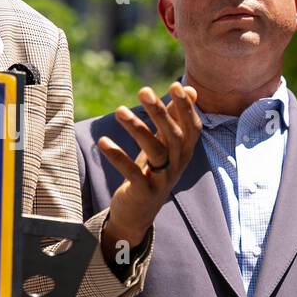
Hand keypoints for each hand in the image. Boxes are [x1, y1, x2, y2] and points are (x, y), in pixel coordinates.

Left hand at [98, 82, 201, 263]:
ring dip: (137, 129)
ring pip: (155, 152)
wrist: (140, 212)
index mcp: (184, 152)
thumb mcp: (166, 145)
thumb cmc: (153, 171)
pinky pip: (132, 173)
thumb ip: (175, 118)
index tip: (176, 85)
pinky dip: (118, 157)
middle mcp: (177, 165)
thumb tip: (188, 88)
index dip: (186, 107)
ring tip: (119, 110)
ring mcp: (162, 180)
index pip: (192, 127)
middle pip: (174, 136)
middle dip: (160, 112)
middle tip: (144, 90)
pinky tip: (104, 141)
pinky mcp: (144, 192)